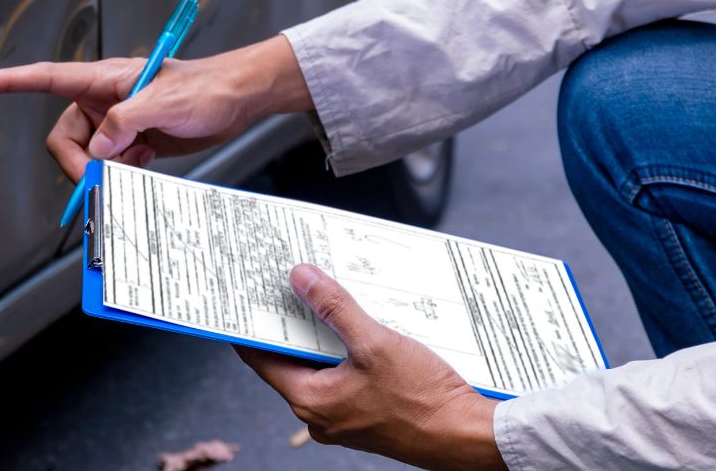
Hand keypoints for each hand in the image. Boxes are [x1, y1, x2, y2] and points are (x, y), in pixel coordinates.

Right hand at [0, 35, 311, 180]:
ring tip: (137, 166)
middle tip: (104, 179)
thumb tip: (96, 153)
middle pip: (65, 137)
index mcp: (103, 79)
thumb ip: (124, 124)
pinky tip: (145, 165)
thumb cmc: (206, 88)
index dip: (7, 82)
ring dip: (106, 171)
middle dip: (80, 164)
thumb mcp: (164, 103)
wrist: (238, 99)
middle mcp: (104, 99)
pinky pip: (110, 165)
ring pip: (88, 156)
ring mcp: (118, 121)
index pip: (45, 78)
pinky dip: (122, 173)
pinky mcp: (133, 141)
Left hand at [237, 265, 505, 470]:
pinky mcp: (365, 415)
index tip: (249, 297)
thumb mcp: (374, 342)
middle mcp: (320, 414)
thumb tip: (301, 279)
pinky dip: (344, 352)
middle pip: (290, 360)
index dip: (253, 325)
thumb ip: (334, 307)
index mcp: (310, 400)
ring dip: (322, 335)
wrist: (465, 437)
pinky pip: (342, 377)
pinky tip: (359, 328)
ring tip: (327, 299)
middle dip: (292, 323)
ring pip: (319, 367)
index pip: (261, 358)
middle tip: (291, 286)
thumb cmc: (423, 401)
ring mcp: (342, 417)